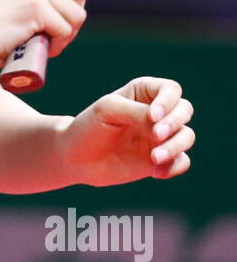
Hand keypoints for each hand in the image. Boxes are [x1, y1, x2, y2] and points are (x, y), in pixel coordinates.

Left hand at [58, 76, 195, 186]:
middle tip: (155, 136)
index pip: (171, 90)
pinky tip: (155, 172)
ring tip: (154, 158)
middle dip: (174, 123)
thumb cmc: (88, 127)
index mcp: (144, 93)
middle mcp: (156, 113)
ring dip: (175, 147)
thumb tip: (162, 126)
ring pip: (187, 136)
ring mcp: (159, 137)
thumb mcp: (108, 111)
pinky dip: (174, 167)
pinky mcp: (159, 160)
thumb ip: (138, 114)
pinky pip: (181, 162)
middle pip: (184, 111)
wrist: (75, 158)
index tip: (152, 116)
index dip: (168, 102)